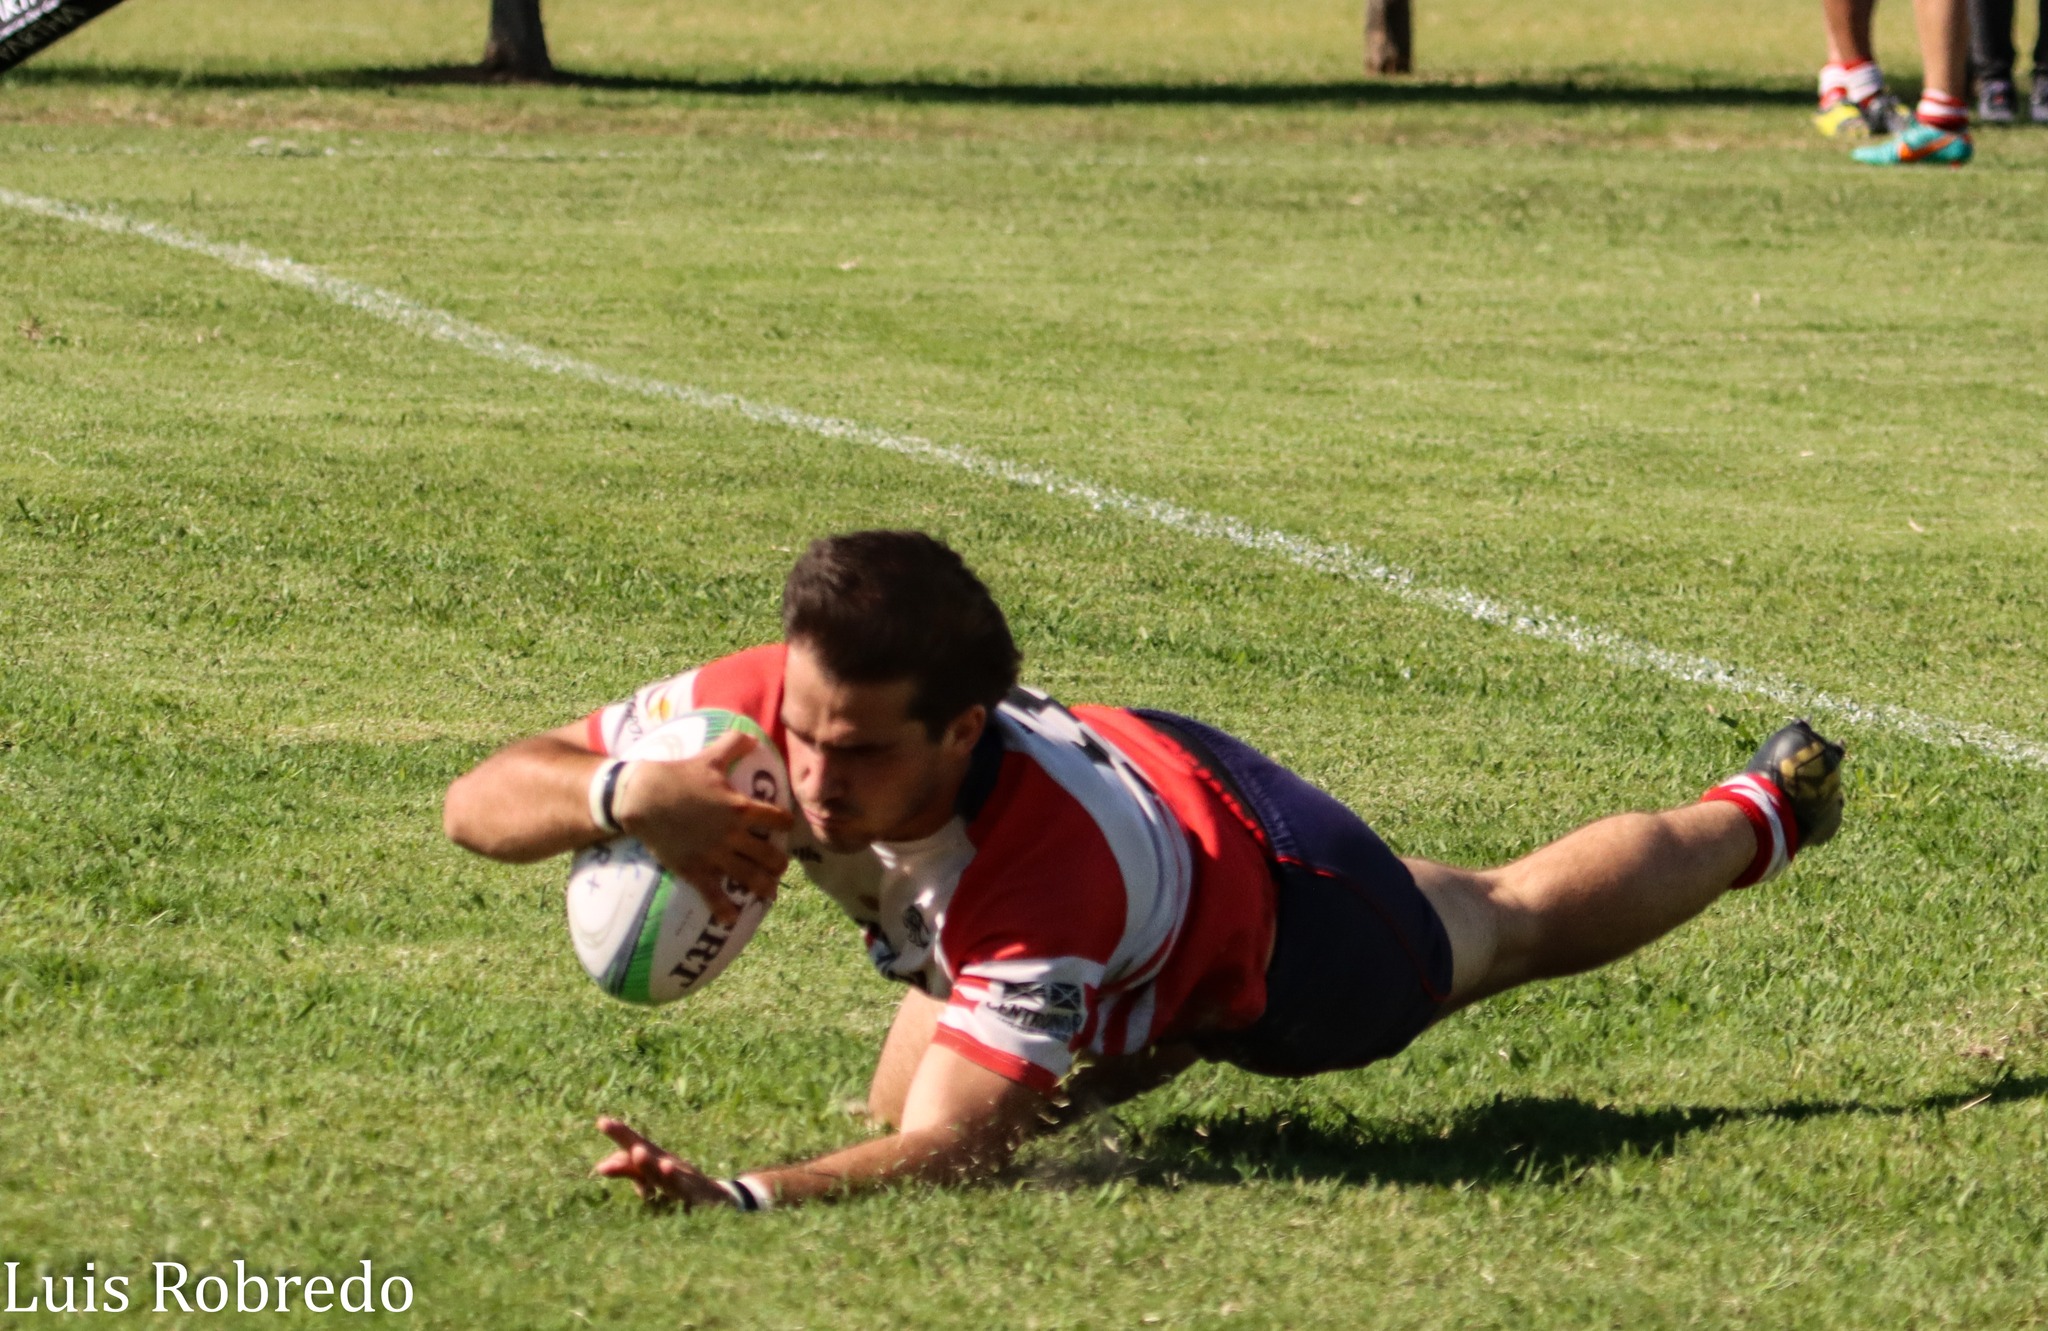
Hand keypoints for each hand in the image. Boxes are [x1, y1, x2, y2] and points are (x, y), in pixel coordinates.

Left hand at [592, 1118, 733, 1209]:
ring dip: (651, 1163)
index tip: (601, 1121)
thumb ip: (629, 1170)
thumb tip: (599, 1166)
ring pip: (664, 1173)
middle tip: (615, 1132)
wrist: (718, 1198)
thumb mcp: (653, 1176)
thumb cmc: (678, 1183)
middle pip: (648, 1152)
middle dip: (632, 1142)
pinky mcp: (695, 1195)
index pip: (635, 1144)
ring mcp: (683, 1178)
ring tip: (638, 1152)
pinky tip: (670, 1173)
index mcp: (656, 1158)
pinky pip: (686, 1190)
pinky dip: (678, 1182)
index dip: (620, 1134)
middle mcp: (668, 1163)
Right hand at [614, 730, 794, 923]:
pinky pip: (714, 895)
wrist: (642, 797)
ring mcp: (714, 855)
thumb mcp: (709, 756)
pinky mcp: (694, 870)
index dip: (785, 823)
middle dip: (779, 863)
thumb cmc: (677, 775)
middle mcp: (733, 835)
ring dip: (764, 887)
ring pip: (750, 878)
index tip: (786, 827)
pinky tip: (732, 919)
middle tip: (780, 865)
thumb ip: (734, 745)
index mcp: (741, 808)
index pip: (777, 819)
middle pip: (770, 855)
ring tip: (770, 893)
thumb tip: (751, 735)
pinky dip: (725, 910)